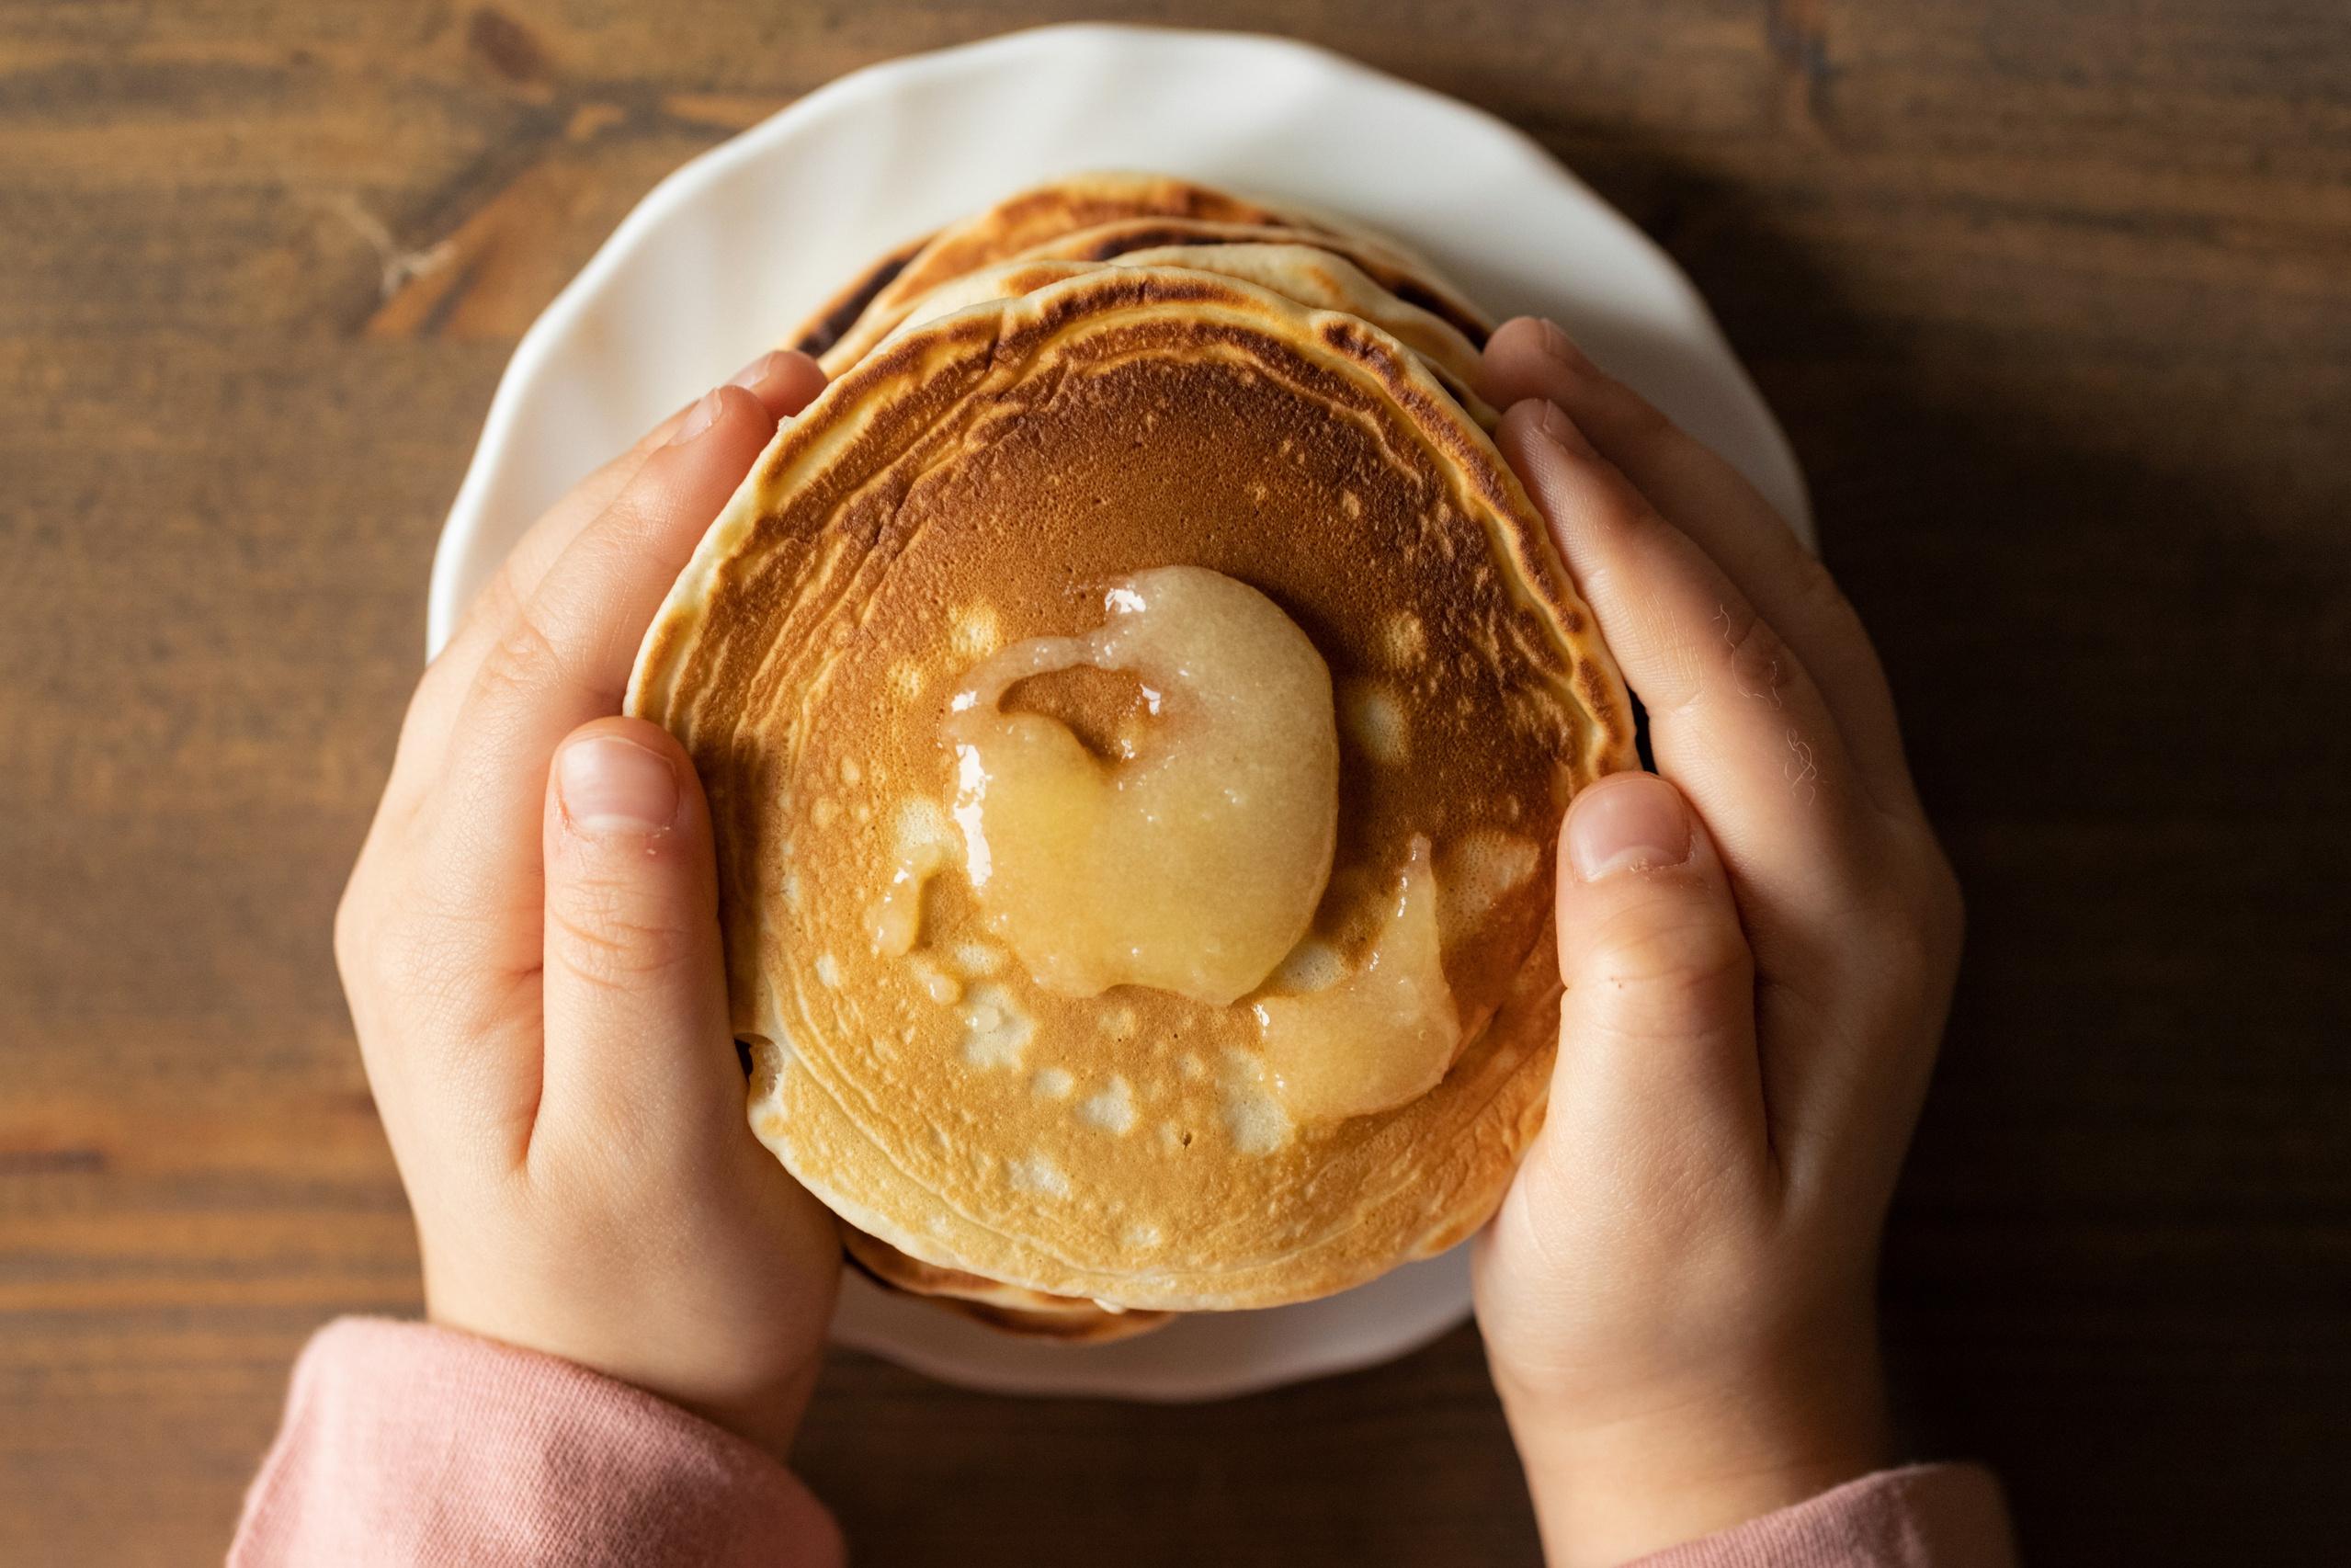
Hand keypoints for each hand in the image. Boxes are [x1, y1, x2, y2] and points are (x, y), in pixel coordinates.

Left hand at [335, 350, 843, 1459]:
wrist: (607, 1385)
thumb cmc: (650, 1293)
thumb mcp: (650, 1142)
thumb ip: (625, 944)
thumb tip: (616, 738)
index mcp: (444, 921)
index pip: (543, 665)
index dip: (652, 524)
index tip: (765, 418)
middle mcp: (428, 874)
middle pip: (522, 624)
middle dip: (647, 488)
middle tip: (788, 388)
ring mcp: (465, 876)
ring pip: (533, 646)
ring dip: (637, 527)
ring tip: (757, 440)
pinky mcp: (523, 890)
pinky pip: (563, 701)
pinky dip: (635, 606)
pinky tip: (709, 570)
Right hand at [1471, 319, 1963, 1564]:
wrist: (1715, 1394)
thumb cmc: (1657, 1299)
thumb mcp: (1645, 1174)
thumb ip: (1657, 989)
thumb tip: (1627, 805)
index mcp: (1841, 922)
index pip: (1735, 674)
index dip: (1629, 531)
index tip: (1521, 417)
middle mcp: (1872, 869)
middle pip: (1780, 608)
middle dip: (1657, 466)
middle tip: (1520, 359)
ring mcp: (1847, 868)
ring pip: (1779, 627)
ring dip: (1676, 500)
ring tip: (1551, 407)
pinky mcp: (1792, 881)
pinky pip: (1751, 682)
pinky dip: (1679, 582)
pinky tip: (1600, 545)